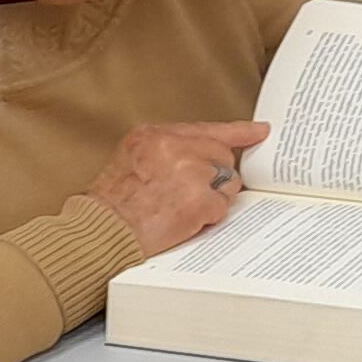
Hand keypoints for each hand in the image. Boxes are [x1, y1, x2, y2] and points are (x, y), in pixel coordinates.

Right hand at [87, 121, 269, 256]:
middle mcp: (173, 148)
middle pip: (222, 156)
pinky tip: (184, 220)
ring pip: (227, 181)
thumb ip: (165, 151)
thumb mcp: (130, 160)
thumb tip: (201, 155)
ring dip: (212, 198)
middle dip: (213, 177)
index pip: (204, 129)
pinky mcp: (199, 199)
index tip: (259, 131)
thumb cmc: (112, 206)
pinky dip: (208, 217)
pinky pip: (222, 206)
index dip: (236, 132)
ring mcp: (189, 173)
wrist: (102, 232)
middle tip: (186, 195)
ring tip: (179, 208)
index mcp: (154, 135)